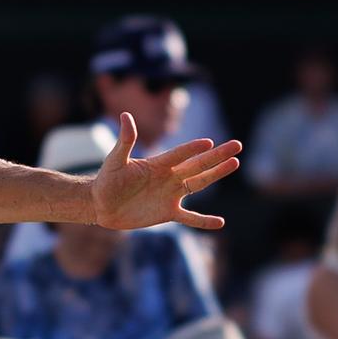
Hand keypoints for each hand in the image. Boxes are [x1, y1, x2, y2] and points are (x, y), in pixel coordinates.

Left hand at [91, 113, 241, 231]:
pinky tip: (220, 223)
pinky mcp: (167, 212)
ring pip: (199, 183)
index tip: (208, 142)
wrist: (100, 205)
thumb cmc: (107, 180)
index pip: (179, 154)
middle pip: (197, 165)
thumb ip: (125, 141)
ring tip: (235, 163)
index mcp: (158, 164)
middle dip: (217, 156)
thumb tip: (126, 116)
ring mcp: (170, 194)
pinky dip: (203, 221)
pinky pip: (189, 217)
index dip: (192, 149)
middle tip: (237, 145)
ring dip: (216, 174)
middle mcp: (169, 177)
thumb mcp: (116, 160)